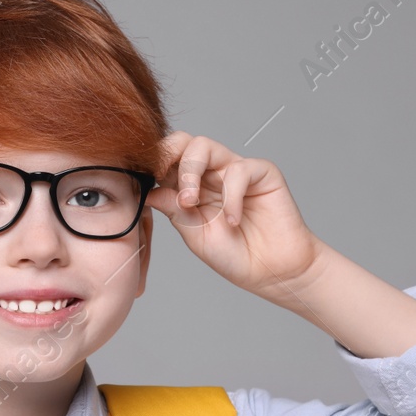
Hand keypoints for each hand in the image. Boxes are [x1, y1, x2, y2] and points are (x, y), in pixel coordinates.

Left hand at [146, 131, 322, 299]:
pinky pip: (238, 170)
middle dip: (168, 156)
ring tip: (191, 203)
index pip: (168, 160)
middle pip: (183, 142)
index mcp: (191, 186)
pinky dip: (230, 196)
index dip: (154, 164)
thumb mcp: (195, 235)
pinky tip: (233, 220)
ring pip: (204, 146)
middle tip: (161, 178)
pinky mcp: (262, 173)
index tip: (143, 180)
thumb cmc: (236, 255)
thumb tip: (148, 191)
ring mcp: (236, 171)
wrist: (272, 272)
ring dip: (190, 172)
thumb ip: (174, 210)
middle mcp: (212, 173)